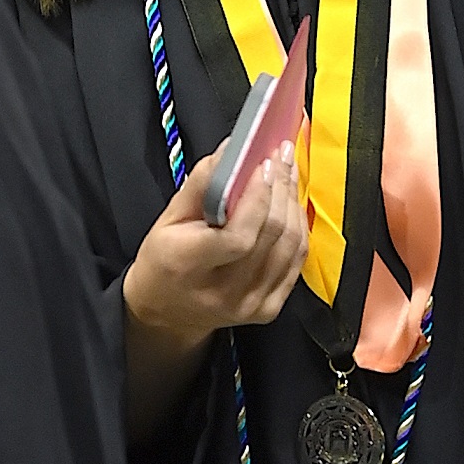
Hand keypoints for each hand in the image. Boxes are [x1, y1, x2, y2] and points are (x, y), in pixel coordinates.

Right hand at [123, 140, 307, 437]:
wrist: (167, 313)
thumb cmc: (164, 259)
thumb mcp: (167, 220)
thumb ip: (200, 185)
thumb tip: (233, 150)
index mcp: (188, 266)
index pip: (237, 237)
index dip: (257, 199)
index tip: (263, 164)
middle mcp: (223, 293)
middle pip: (270, 236)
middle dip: (280, 189)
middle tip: (281, 156)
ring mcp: (249, 305)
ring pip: (289, 245)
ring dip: (292, 202)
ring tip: (287, 172)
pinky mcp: (268, 309)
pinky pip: (296, 260)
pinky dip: (298, 226)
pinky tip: (290, 203)